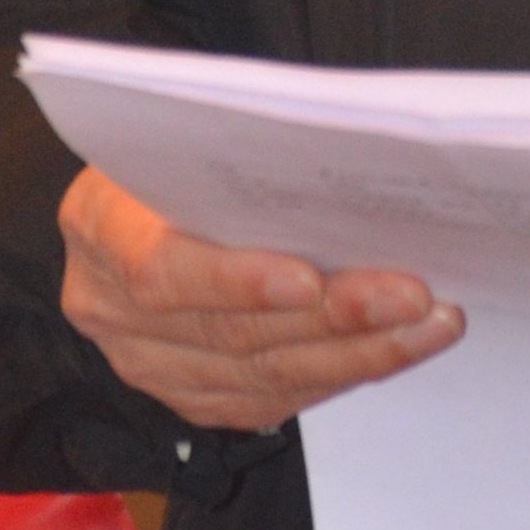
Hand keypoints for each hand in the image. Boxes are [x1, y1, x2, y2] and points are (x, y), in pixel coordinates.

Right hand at [58, 163, 463, 433]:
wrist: (149, 200)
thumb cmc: (182, 154)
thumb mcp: (188, 130)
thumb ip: (243, 154)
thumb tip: (348, 161)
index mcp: (99, 225)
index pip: (158, 269)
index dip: (235, 282)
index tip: (309, 280)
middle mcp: (108, 307)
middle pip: (229, 331)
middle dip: (333, 317)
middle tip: (412, 297)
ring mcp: (149, 362)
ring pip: (262, 374)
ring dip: (358, 352)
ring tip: (430, 323)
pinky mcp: (192, 395)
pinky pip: (272, 398)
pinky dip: (341, 374)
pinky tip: (395, 349)